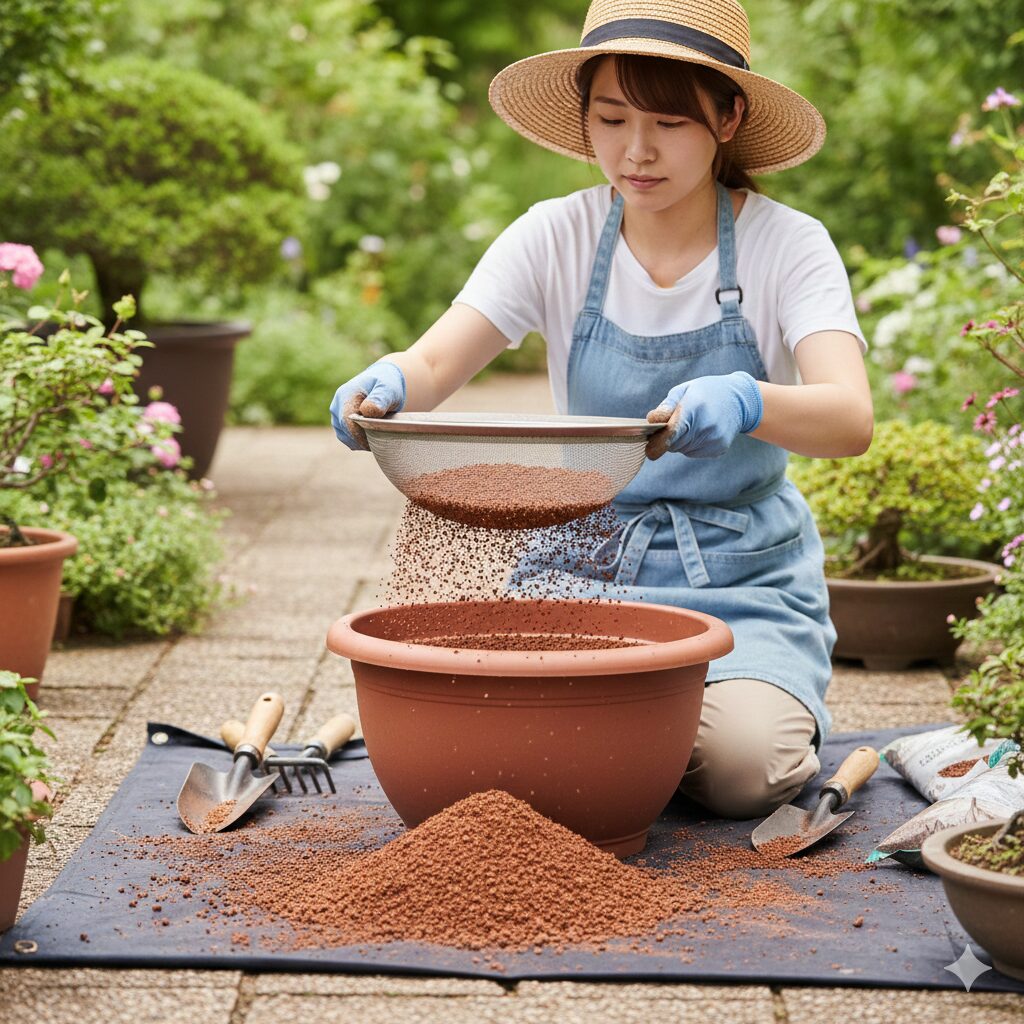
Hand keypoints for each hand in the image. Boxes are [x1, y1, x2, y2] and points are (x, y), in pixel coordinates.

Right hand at [329, 361, 406, 449]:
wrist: (382, 385)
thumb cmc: (387, 386)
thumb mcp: (388, 389)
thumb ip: (379, 398)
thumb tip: (367, 411)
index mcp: (346, 395)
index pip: (348, 422)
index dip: (361, 435)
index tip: (377, 441)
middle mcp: (337, 406)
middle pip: (347, 432)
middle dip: (365, 439)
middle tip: (383, 441)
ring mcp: (336, 416)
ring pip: (347, 438)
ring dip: (362, 442)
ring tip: (380, 436)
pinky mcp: (340, 425)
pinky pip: (348, 440)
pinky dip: (360, 442)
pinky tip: (373, 438)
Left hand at [645, 371, 762, 459]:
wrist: (739, 400)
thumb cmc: (705, 392)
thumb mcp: (684, 390)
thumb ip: (666, 406)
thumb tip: (651, 420)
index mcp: (695, 408)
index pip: (672, 433)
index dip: (658, 443)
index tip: (649, 450)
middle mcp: (706, 426)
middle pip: (674, 444)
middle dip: (666, 439)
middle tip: (671, 426)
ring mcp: (714, 439)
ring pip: (683, 450)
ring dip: (679, 441)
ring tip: (691, 424)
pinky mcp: (719, 448)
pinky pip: (694, 453)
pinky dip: (691, 445)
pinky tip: (701, 431)